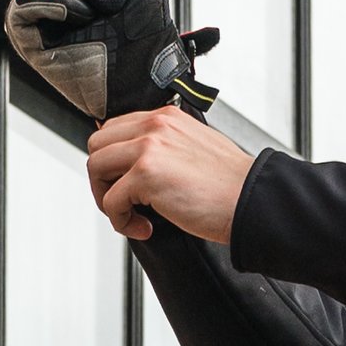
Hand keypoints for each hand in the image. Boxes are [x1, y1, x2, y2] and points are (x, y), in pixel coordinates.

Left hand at [87, 105, 252, 246]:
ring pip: (95, 167)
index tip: (124, 182)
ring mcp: (148, 148)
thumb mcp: (194, 148)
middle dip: (103, 177)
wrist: (250, 200)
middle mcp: (155, 126)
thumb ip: (165, 148)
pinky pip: (111, 201)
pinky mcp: (145, 175)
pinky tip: (145, 227)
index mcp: (166, 117)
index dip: (113, 160)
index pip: (115, 128)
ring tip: (131, 215)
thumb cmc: (229, 185)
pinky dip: (121, 221)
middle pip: (98, 144)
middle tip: (123, 202)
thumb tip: (137, 165)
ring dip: (106, 198)